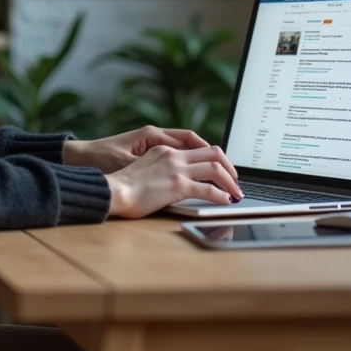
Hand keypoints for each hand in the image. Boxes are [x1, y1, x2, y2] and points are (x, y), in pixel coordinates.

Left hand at [63, 125, 210, 173]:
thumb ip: (154, 168)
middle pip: (195, 144)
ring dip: (205, 163)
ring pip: (188, 151)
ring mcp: (154, 147)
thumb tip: (179, 176)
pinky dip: (191, 167)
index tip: (224, 167)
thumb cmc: (101, 160)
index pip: (191, 139)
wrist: (82, 160)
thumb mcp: (127, 164)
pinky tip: (199, 180)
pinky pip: (178, 158)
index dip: (210, 153)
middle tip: (231, 176)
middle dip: (216, 160)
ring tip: (223, 179)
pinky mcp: (149, 156)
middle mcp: (156, 138)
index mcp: (153, 136)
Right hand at [104, 144, 241, 218]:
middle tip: (235, 181)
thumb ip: (162, 169)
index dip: (216, 159)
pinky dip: (221, 196)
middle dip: (230, 167)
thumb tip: (175, 182)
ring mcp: (177, 170)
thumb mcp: (144, 169)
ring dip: (231, 182)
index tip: (222, 170)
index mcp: (165, 150)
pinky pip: (209, 190)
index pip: (199, 148)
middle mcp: (173, 156)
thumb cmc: (123, 187)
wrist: (113, 191)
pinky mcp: (178, 186)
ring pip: (216, 169)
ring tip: (236, 193)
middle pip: (214, 153)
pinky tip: (226, 202)